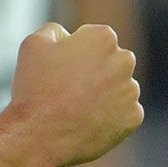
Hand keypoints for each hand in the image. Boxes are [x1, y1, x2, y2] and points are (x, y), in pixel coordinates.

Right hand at [8, 23, 141, 166]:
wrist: (40, 136)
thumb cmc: (34, 87)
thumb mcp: (34, 43)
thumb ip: (55, 30)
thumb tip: (67, 36)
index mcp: (104, 37)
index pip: (92, 39)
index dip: (73, 53)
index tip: (60, 68)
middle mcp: (124, 61)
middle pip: (109, 62)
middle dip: (93, 71)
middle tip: (67, 89)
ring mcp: (131, 91)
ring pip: (117, 88)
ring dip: (101, 94)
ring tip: (74, 108)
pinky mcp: (133, 118)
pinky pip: (121, 113)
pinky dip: (107, 117)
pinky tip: (85, 122)